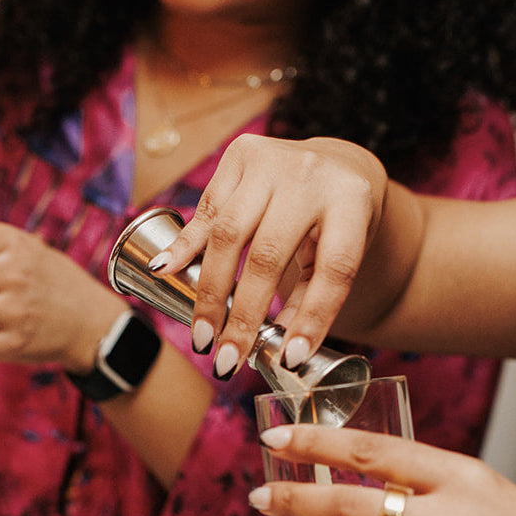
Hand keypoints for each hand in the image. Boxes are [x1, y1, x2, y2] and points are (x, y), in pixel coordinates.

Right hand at [149, 133, 387, 376]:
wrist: (335, 163)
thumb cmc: (338, 221)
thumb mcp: (341, 253)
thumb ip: (312, 297)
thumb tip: (280, 348)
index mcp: (351, 201)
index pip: (333, 267)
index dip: (311, 317)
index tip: (290, 358)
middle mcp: (311, 175)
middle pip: (267, 256)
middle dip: (243, 315)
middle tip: (226, 360)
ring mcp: (272, 160)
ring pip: (228, 235)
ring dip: (210, 293)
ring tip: (202, 337)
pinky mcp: (240, 155)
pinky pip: (206, 209)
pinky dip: (183, 244)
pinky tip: (164, 270)